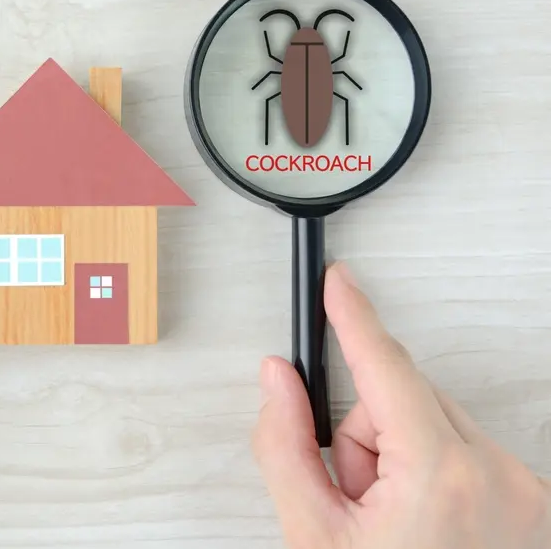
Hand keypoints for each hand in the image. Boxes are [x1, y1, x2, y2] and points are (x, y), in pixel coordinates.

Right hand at [252, 262, 549, 548]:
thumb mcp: (311, 535)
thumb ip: (283, 444)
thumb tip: (279, 379)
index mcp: (440, 476)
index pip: (385, 369)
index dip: (353, 318)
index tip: (339, 282)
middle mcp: (497, 474)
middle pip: (403, 397)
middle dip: (364, 432)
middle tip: (354, 495)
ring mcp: (522, 489)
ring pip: (433, 422)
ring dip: (398, 454)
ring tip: (390, 519)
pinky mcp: (531, 499)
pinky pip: (463, 448)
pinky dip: (431, 469)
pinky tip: (421, 521)